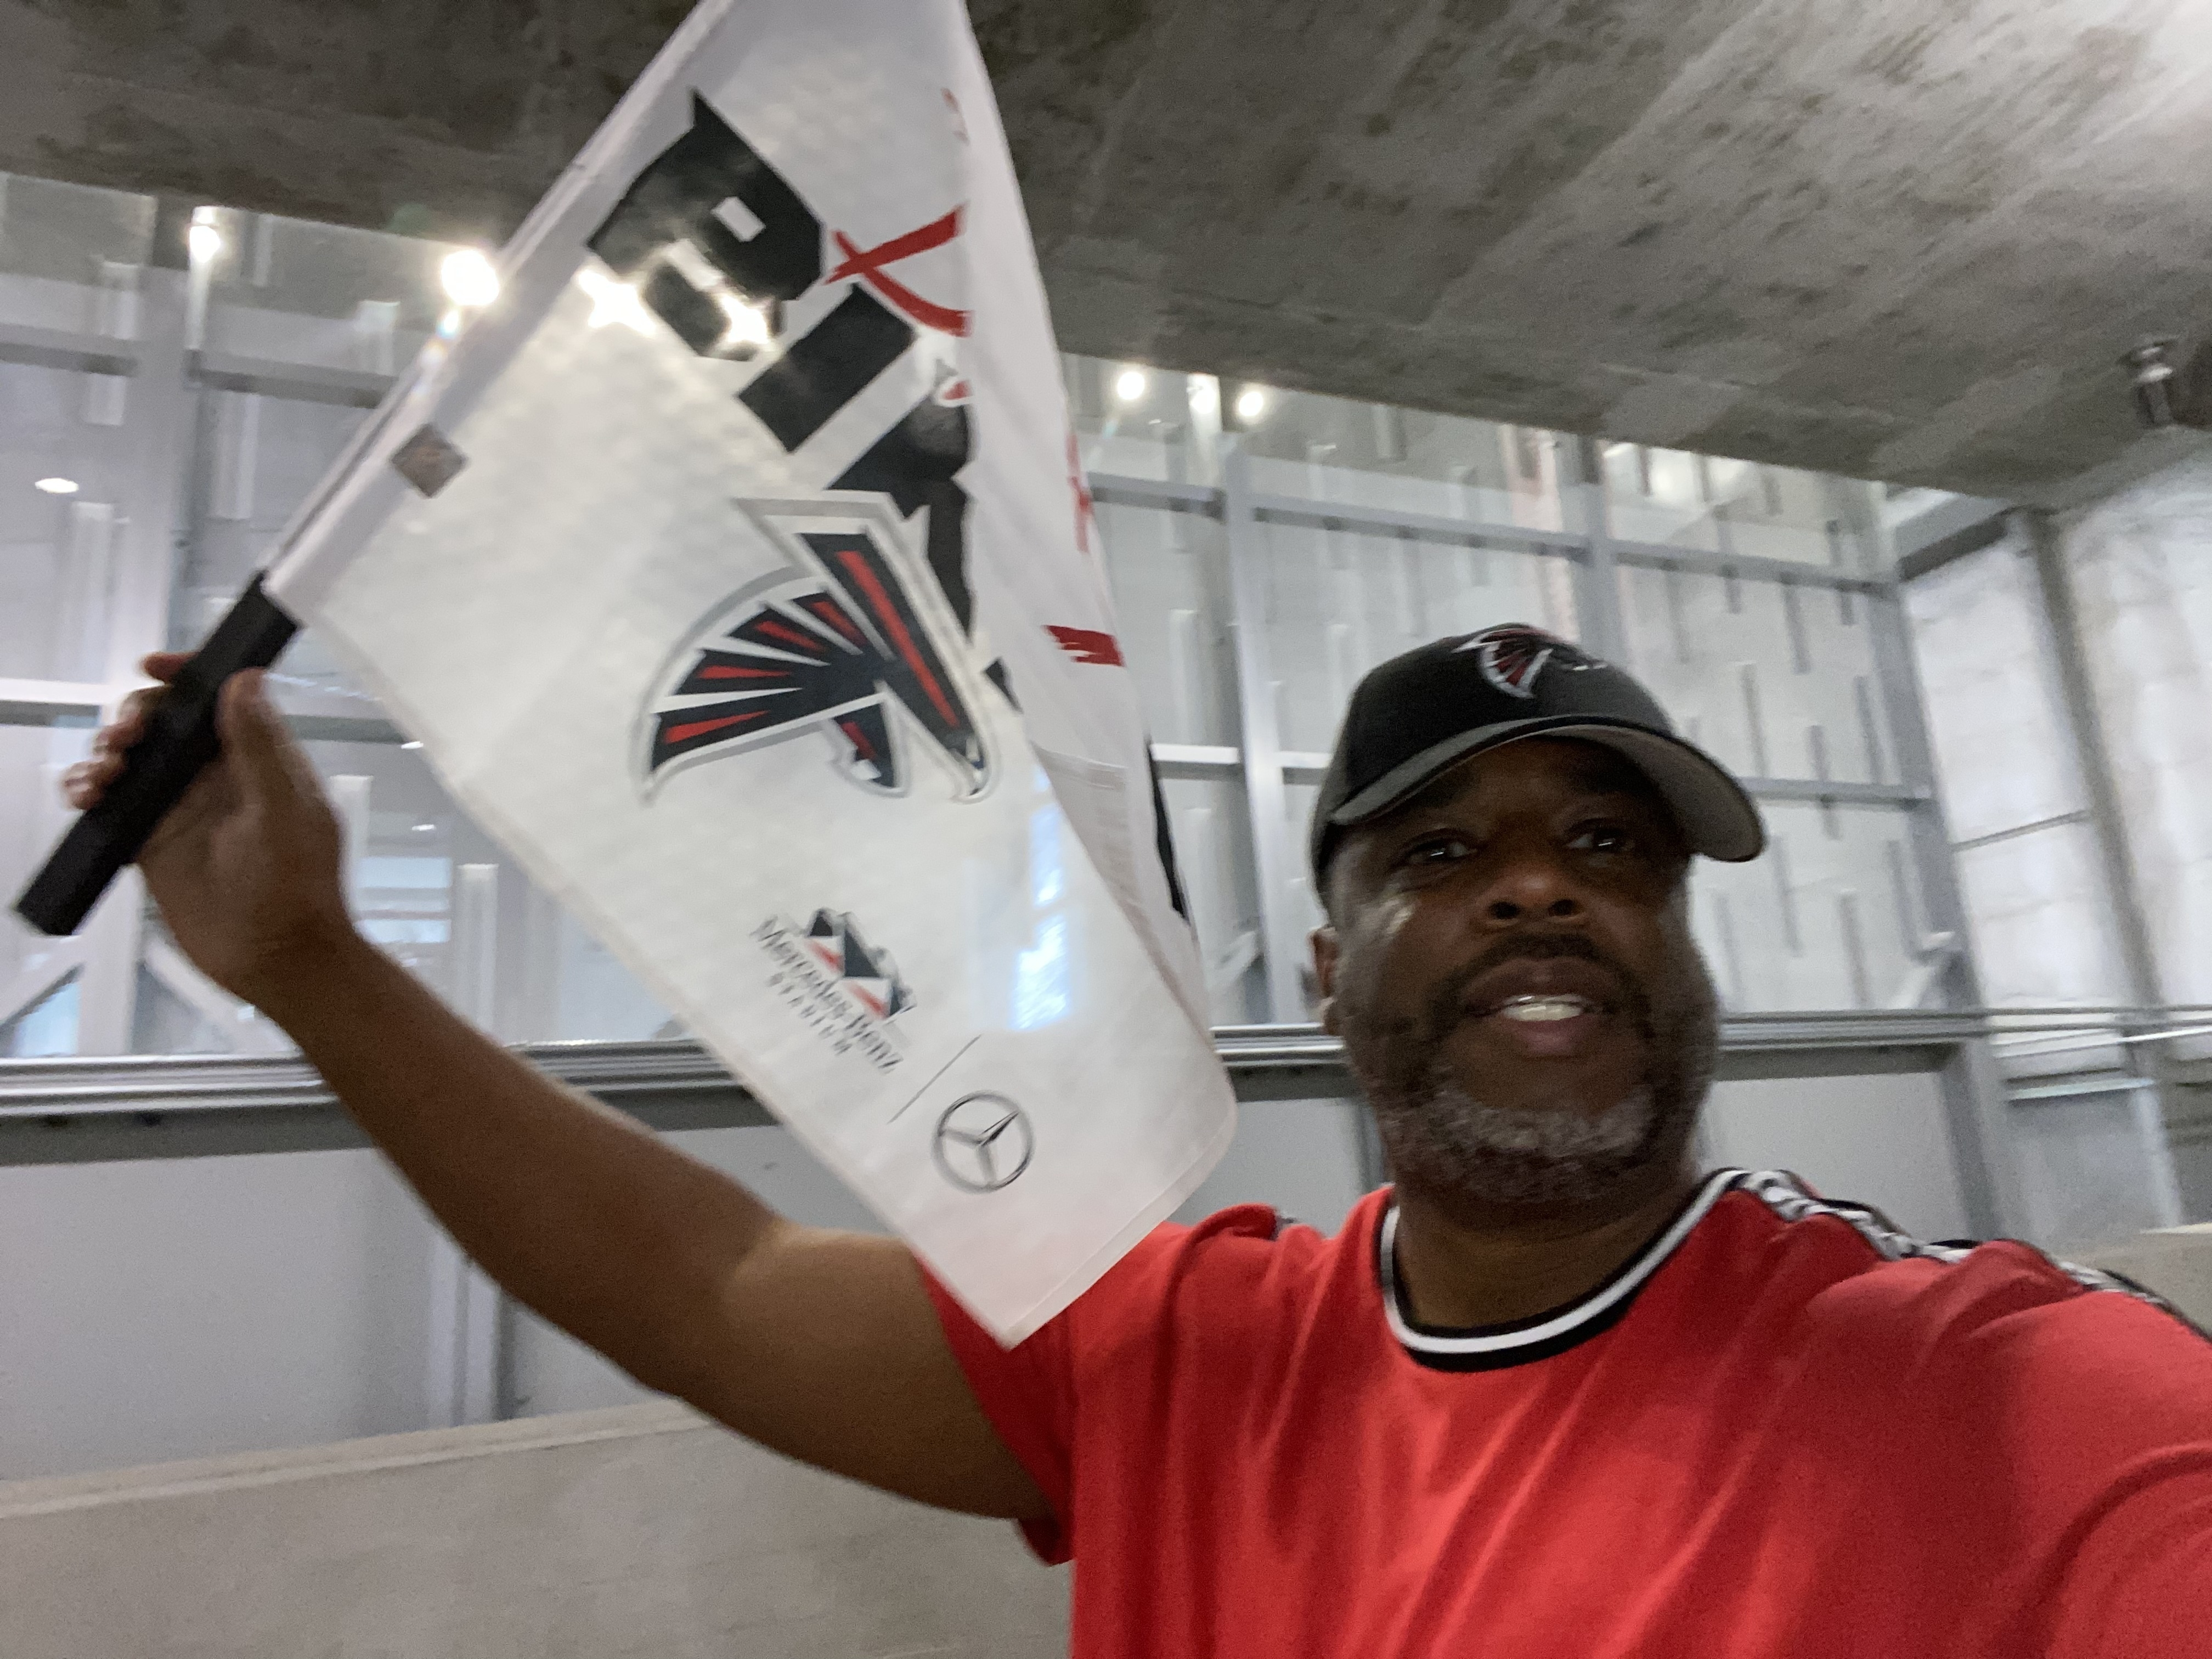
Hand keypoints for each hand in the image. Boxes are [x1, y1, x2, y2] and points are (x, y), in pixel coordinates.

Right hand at [63, 654, 359, 1012]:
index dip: (187, 675)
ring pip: (133, 758)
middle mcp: (219, 777)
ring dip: (106, 751)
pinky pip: (112, 802)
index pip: (222, 698)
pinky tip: (85, 796)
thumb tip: (245, 679)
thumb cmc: (296, 888)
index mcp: (261, 759)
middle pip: (165, 721)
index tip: (153, 667)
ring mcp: (182, 808)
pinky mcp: (151, 841)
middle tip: (125, 739)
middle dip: (135, 715)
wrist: (276, 958)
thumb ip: (262, 745)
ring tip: (103, 773)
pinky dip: (89, 790)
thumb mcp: (283, 810)